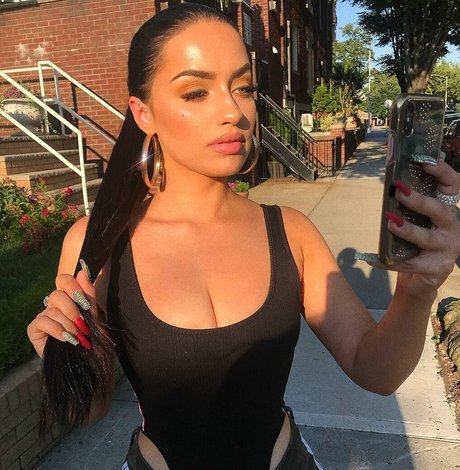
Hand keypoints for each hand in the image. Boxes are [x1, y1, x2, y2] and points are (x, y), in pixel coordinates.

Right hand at [27, 270, 95, 357]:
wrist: (86, 360)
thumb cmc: (90, 336)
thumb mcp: (93, 313)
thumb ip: (88, 293)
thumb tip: (83, 271)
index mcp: (68, 297)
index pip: (63, 279)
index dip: (72, 287)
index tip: (84, 302)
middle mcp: (54, 304)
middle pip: (56, 294)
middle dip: (72, 309)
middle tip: (82, 323)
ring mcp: (43, 315)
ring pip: (52, 310)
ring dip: (68, 324)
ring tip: (77, 335)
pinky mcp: (34, 329)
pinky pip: (42, 322)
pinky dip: (57, 330)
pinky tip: (66, 339)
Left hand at [368, 161, 459, 292]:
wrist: (419, 279)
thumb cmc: (414, 246)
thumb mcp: (413, 223)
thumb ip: (406, 208)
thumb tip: (390, 189)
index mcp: (446, 212)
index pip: (452, 187)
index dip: (443, 173)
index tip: (426, 163)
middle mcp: (451, 228)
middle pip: (440, 211)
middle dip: (420, 201)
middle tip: (399, 192)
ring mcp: (447, 249)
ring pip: (427, 237)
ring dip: (408, 229)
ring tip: (390, 222)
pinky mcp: (438, 268)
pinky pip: (409, 263)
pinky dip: (388, 261)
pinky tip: (371, 259)